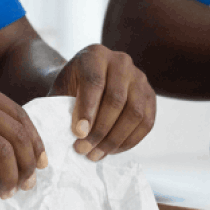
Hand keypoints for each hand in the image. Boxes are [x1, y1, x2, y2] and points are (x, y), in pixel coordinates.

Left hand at [49, 44, 156, 160]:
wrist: (83, 82)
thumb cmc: (69, 89)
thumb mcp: (59, 92)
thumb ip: (62, 108)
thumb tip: (76, 135)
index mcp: (95, 55)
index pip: (95, 82)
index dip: (87, 110)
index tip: (78, 134)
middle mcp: (121, 62)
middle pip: (117, 99)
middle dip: (100, 130)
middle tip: (83, 149)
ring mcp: (139, 78)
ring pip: (135, 113)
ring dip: (115, 139)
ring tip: (95, 154)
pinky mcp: (150, 95)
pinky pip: (146, 122)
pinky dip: (129, 141)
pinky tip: (111, 150)